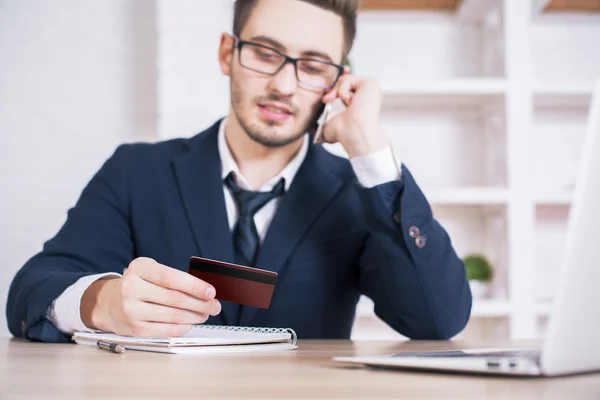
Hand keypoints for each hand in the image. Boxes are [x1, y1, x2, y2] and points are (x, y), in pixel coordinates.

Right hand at [80, 257, 221, 336]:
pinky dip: (183, 327)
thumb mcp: (152, 271)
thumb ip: (175, 278)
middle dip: (201, 304)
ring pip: (173, 316)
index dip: (194, 286)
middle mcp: (132, 288)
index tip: (211, 292)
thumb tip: (205, 291)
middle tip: (214, 306)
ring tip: (204, 314)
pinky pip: (166, 330)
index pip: (171, 278)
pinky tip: (190, 322)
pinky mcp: (134, 328)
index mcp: (139, 268)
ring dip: (195, 316)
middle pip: (176, 299)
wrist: (110, 302)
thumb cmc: (139, 284)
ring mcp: (131, 309)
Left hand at [320, 74, 388, 157]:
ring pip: (344, 79)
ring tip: (336, 102)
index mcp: (361, 102)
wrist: (353, 133)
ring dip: (336, 92)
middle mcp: (367, 94)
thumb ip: (321, 124)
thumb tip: (312, 129)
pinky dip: (343, 90)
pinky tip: (349, 102)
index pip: (345, 87)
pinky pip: (348, 79)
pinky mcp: (371, 83)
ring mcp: (370, 88)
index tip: (326, 97)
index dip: (335, 88)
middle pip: (343, 81)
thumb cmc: (344, 134)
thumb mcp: (329, 127)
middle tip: (326, 100)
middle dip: (332, 90)